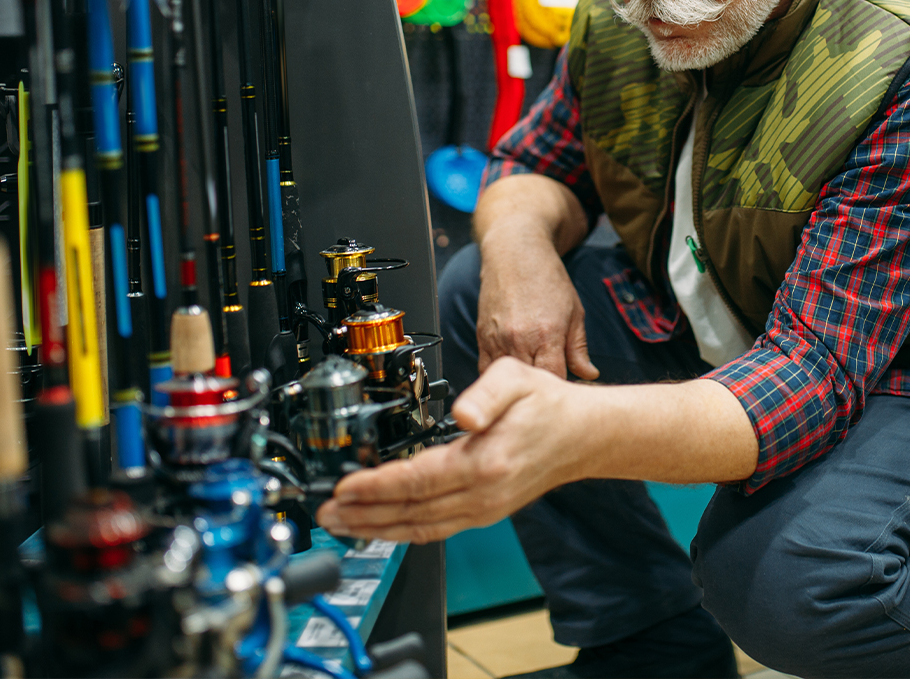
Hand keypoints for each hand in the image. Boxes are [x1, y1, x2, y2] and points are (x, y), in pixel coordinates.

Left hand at [315, 358, 581, 542]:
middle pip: (411, 512)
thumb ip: (485, 393)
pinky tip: (382, 528)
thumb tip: (463, 413)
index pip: (417, 480)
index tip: (345, 487)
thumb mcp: (516, 378)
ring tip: (342, 526)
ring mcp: (484, 509)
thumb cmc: (547, 405)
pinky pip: (435, 530)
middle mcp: (483, 494)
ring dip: (377, 529)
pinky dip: (403, 532)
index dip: (376, 487)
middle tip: (326, 513)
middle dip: (363, 515)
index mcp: (485, 462)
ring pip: (420, 527)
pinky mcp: (484, 513)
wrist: (583, 435)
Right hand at [475, 230, 598, 380]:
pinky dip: (498, 375)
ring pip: (506, 379)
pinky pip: (486, 368)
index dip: (561, 386)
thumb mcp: (574, 312)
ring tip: (529, 381)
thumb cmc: (547, 279)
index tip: (566, 387)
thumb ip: (578, 348)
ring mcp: (497, 340)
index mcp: (546, 335)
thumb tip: (589, 374)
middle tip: (549, 386)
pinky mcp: (482, 337)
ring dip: (518, 382)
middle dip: (540, 386)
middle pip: (529, 382)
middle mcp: (519, 340)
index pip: (554, 379)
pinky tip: (511, 372)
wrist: (515, 254)